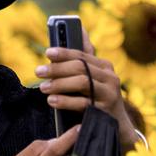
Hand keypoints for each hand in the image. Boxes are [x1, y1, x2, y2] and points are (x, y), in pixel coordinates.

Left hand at [35, 28, 139, 151]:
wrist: (117, 126)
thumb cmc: (98, 99)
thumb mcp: (92, 79)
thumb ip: (84, 60)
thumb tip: (80, 30)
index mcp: (104, 67)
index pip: (82, 55)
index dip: (64, 52)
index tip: (48, 52)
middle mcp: (109, 77)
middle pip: (80, 67)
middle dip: (57, 69)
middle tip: (39, 71)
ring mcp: (109, 93)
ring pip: (82, 83)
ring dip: (59, 84)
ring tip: (43, 87)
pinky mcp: (105, 110)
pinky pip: (83, 103)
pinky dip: (65, 101)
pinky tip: (52, 101)